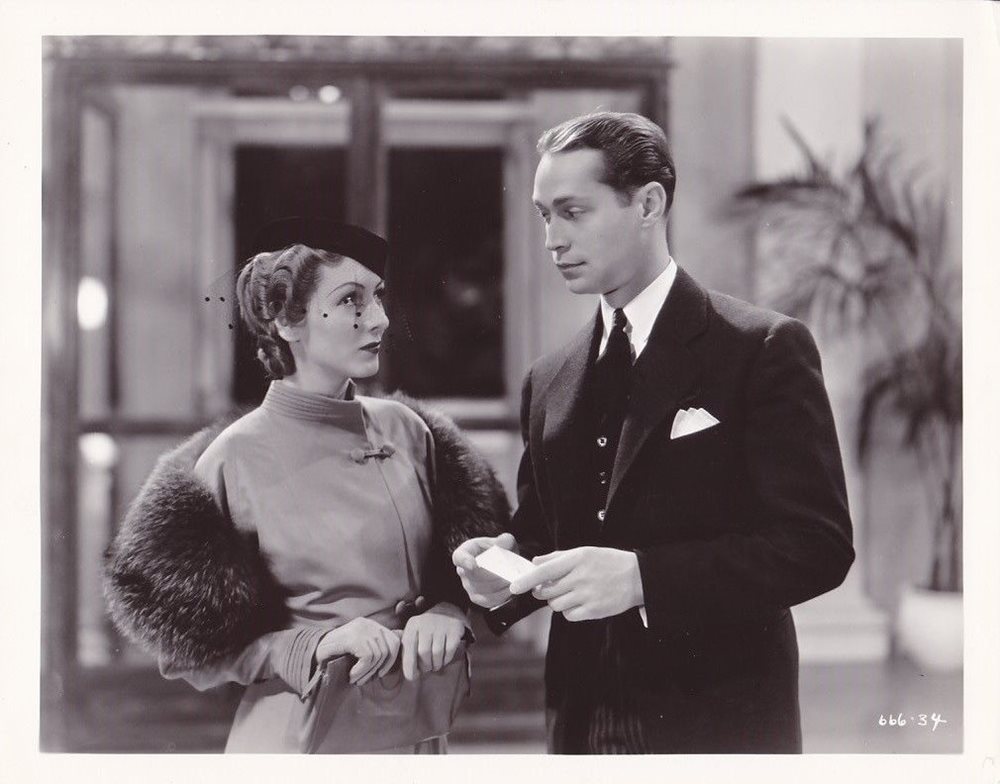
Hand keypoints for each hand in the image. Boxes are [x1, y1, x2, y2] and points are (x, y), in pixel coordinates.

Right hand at [315, 617, 400, 685]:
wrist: (312, 652)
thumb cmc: (336, 654)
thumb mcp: (359, 649)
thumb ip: (376, 647)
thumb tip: (397, 652)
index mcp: (370, 625)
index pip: (394, 639)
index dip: (392, 659)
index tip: (381, 672)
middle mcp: (367, 623)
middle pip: (389, 648)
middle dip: (379, 668)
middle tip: (365, 679)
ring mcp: (360, 629)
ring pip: (378, 655)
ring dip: (367, 673)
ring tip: (356, 679)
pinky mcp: (352, 637)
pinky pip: (367, 658)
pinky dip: (361, 671)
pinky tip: (351, 675)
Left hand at [400, 603, 466, 680]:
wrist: (446, 611)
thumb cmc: (426, 630)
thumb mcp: (414, 634)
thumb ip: (408, 650)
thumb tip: (410, 674)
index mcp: (412, 625)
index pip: (408, 648)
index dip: (409, 666)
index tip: (412, 677)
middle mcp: (426, 623)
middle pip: (423, 653)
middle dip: (425, 666)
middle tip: (427, 668)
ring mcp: (441, 625)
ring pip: (437, 653)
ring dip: (436, 664)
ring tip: (435, 665)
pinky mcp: (454, 629)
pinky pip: (449, 651)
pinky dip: (446, 659)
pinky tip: (444, 659)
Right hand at [452, 532, 518, 608]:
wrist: (502, 566)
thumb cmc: (499, 551)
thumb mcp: (503, 542)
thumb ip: (505, 540)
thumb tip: (503, 542)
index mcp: (466, 552)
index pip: (459, 557)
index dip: (464, 561)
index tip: (473, 564)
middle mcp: (463, 571)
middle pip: (474, 576)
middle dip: (493, 574)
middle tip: (508, 572)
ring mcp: (469, 586)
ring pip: (482, 590)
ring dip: (499, 585)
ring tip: (512, 580)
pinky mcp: (478, 599)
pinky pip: (488, 601)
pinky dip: (501, 596)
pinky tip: (510, 590)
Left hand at [509, 546, 643, 621]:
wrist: (637, 577)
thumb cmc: (608, 562)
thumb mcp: (584, 552)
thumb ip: (558, 557)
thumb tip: (535, 561)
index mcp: (576, 559)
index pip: (544, 571)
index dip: (527, 580)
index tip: (514, 587)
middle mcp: (580, 577)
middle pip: (546, 592)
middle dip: (543, 592)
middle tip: (552, 587)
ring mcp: (587, 595)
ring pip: (556, 605)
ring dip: (557, 601)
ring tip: (571, 594)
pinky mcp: (594, 610)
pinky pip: (569, 615)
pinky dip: (569, 611)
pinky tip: (580, 603)